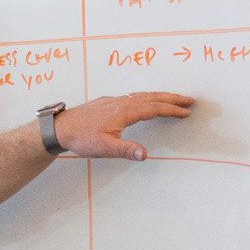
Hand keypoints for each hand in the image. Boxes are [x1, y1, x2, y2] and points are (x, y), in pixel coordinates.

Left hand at [55, 93, 195, 160]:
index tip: (186, 112)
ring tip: (173, 100)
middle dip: (172, 98)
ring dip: (160, 97)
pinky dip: (146, 97)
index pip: (154, 108)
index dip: (171, 110)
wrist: (60, 128)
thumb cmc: (81, 137)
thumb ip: (126, 150)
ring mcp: (114, 101)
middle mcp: (121, 102)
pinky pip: (133, 97)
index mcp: (124, 111)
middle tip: (189, 100)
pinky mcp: (108, 103)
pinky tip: (145, 102)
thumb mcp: (105, 147)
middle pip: (152, 97)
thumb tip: (145, 154)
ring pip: (142, 95)